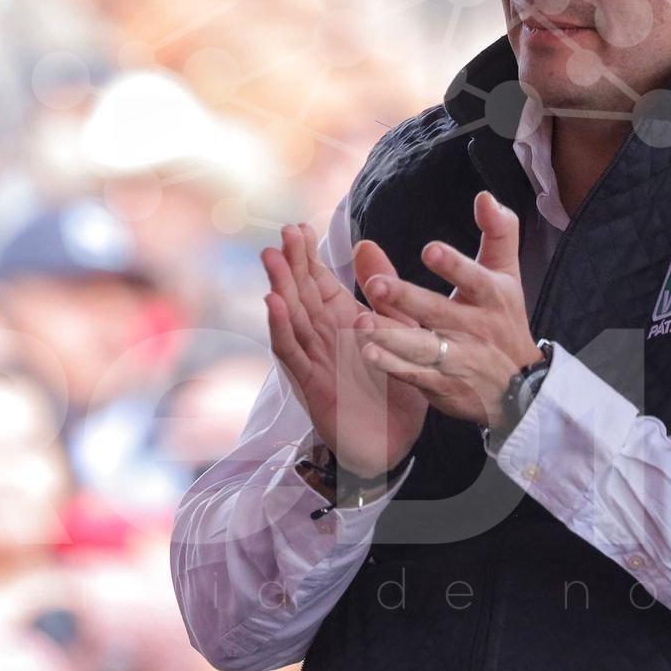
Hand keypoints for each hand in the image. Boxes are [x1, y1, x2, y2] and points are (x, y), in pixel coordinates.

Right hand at [261, 222, 428, 478]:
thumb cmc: (396, 388)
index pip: (320, 283)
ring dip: (281, 288)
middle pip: (302, 295)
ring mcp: (315, 361)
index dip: (309, 257)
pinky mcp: (313, 385)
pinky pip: (293, 353)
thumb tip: (366, 244)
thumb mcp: (399, 330)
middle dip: (292, 263)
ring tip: (271, 257)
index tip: (298, 227)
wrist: (398, 443)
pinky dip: (281, 328)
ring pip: (293, 318)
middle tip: (283, 232)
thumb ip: (384, 291)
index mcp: (344, 323)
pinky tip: (272, 303)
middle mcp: (324, 338)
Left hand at [354, 191, 540, 428]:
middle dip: (407, 298)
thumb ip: (498, 232)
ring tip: (361, 322)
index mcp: (491, 296)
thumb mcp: (506, 274)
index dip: (455, 266)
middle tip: (375, 283)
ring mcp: (457, 360)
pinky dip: (390, 366)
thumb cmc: (504, 318)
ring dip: (391, 336)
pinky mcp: (441, 385)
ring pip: (421, 347)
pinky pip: (413, 375)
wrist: (520, 388)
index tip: (430, 250)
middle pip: (438, 312)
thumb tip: (483, 196)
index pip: (474, 279)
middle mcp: (474, 328)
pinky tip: (366, 352)